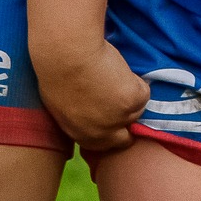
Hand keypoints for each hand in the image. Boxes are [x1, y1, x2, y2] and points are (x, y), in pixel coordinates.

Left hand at [30, 37, 147, 152]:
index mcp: (80, 135)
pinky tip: (120, 71)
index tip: (112, 113)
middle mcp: (101, 133)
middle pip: (125, 139)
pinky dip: (137, 81)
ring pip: (137, 111)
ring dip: (131, 96)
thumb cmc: (56, 72)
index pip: (103, 144)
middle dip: (126, 122)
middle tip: (123, 99)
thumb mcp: (60, 104)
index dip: (110, 129)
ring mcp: (119, 118)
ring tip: (116, 78)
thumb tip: (88, 111)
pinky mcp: (133, 101)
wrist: (67, 56)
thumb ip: (77, 116)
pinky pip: (144, 93)